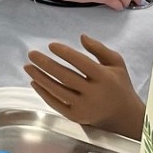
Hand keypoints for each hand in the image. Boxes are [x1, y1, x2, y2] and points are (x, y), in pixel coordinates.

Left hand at [24, 35, 146, 135]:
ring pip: (57, 91)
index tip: (51, 45)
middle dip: (46, 64)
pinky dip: (44, 93)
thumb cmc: (117, 84)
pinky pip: (56, 104)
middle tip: (31, 54)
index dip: (65, 53)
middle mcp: (94, 93)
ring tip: (28, 66)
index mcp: (104, 77)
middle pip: (65, 77)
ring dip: (40, 78)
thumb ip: (99, 49)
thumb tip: (82, 36)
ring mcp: (84, 107)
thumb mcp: (116, 63)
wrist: (124, 116)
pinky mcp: (76, 117)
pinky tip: (34, 83)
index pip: (81, 63)